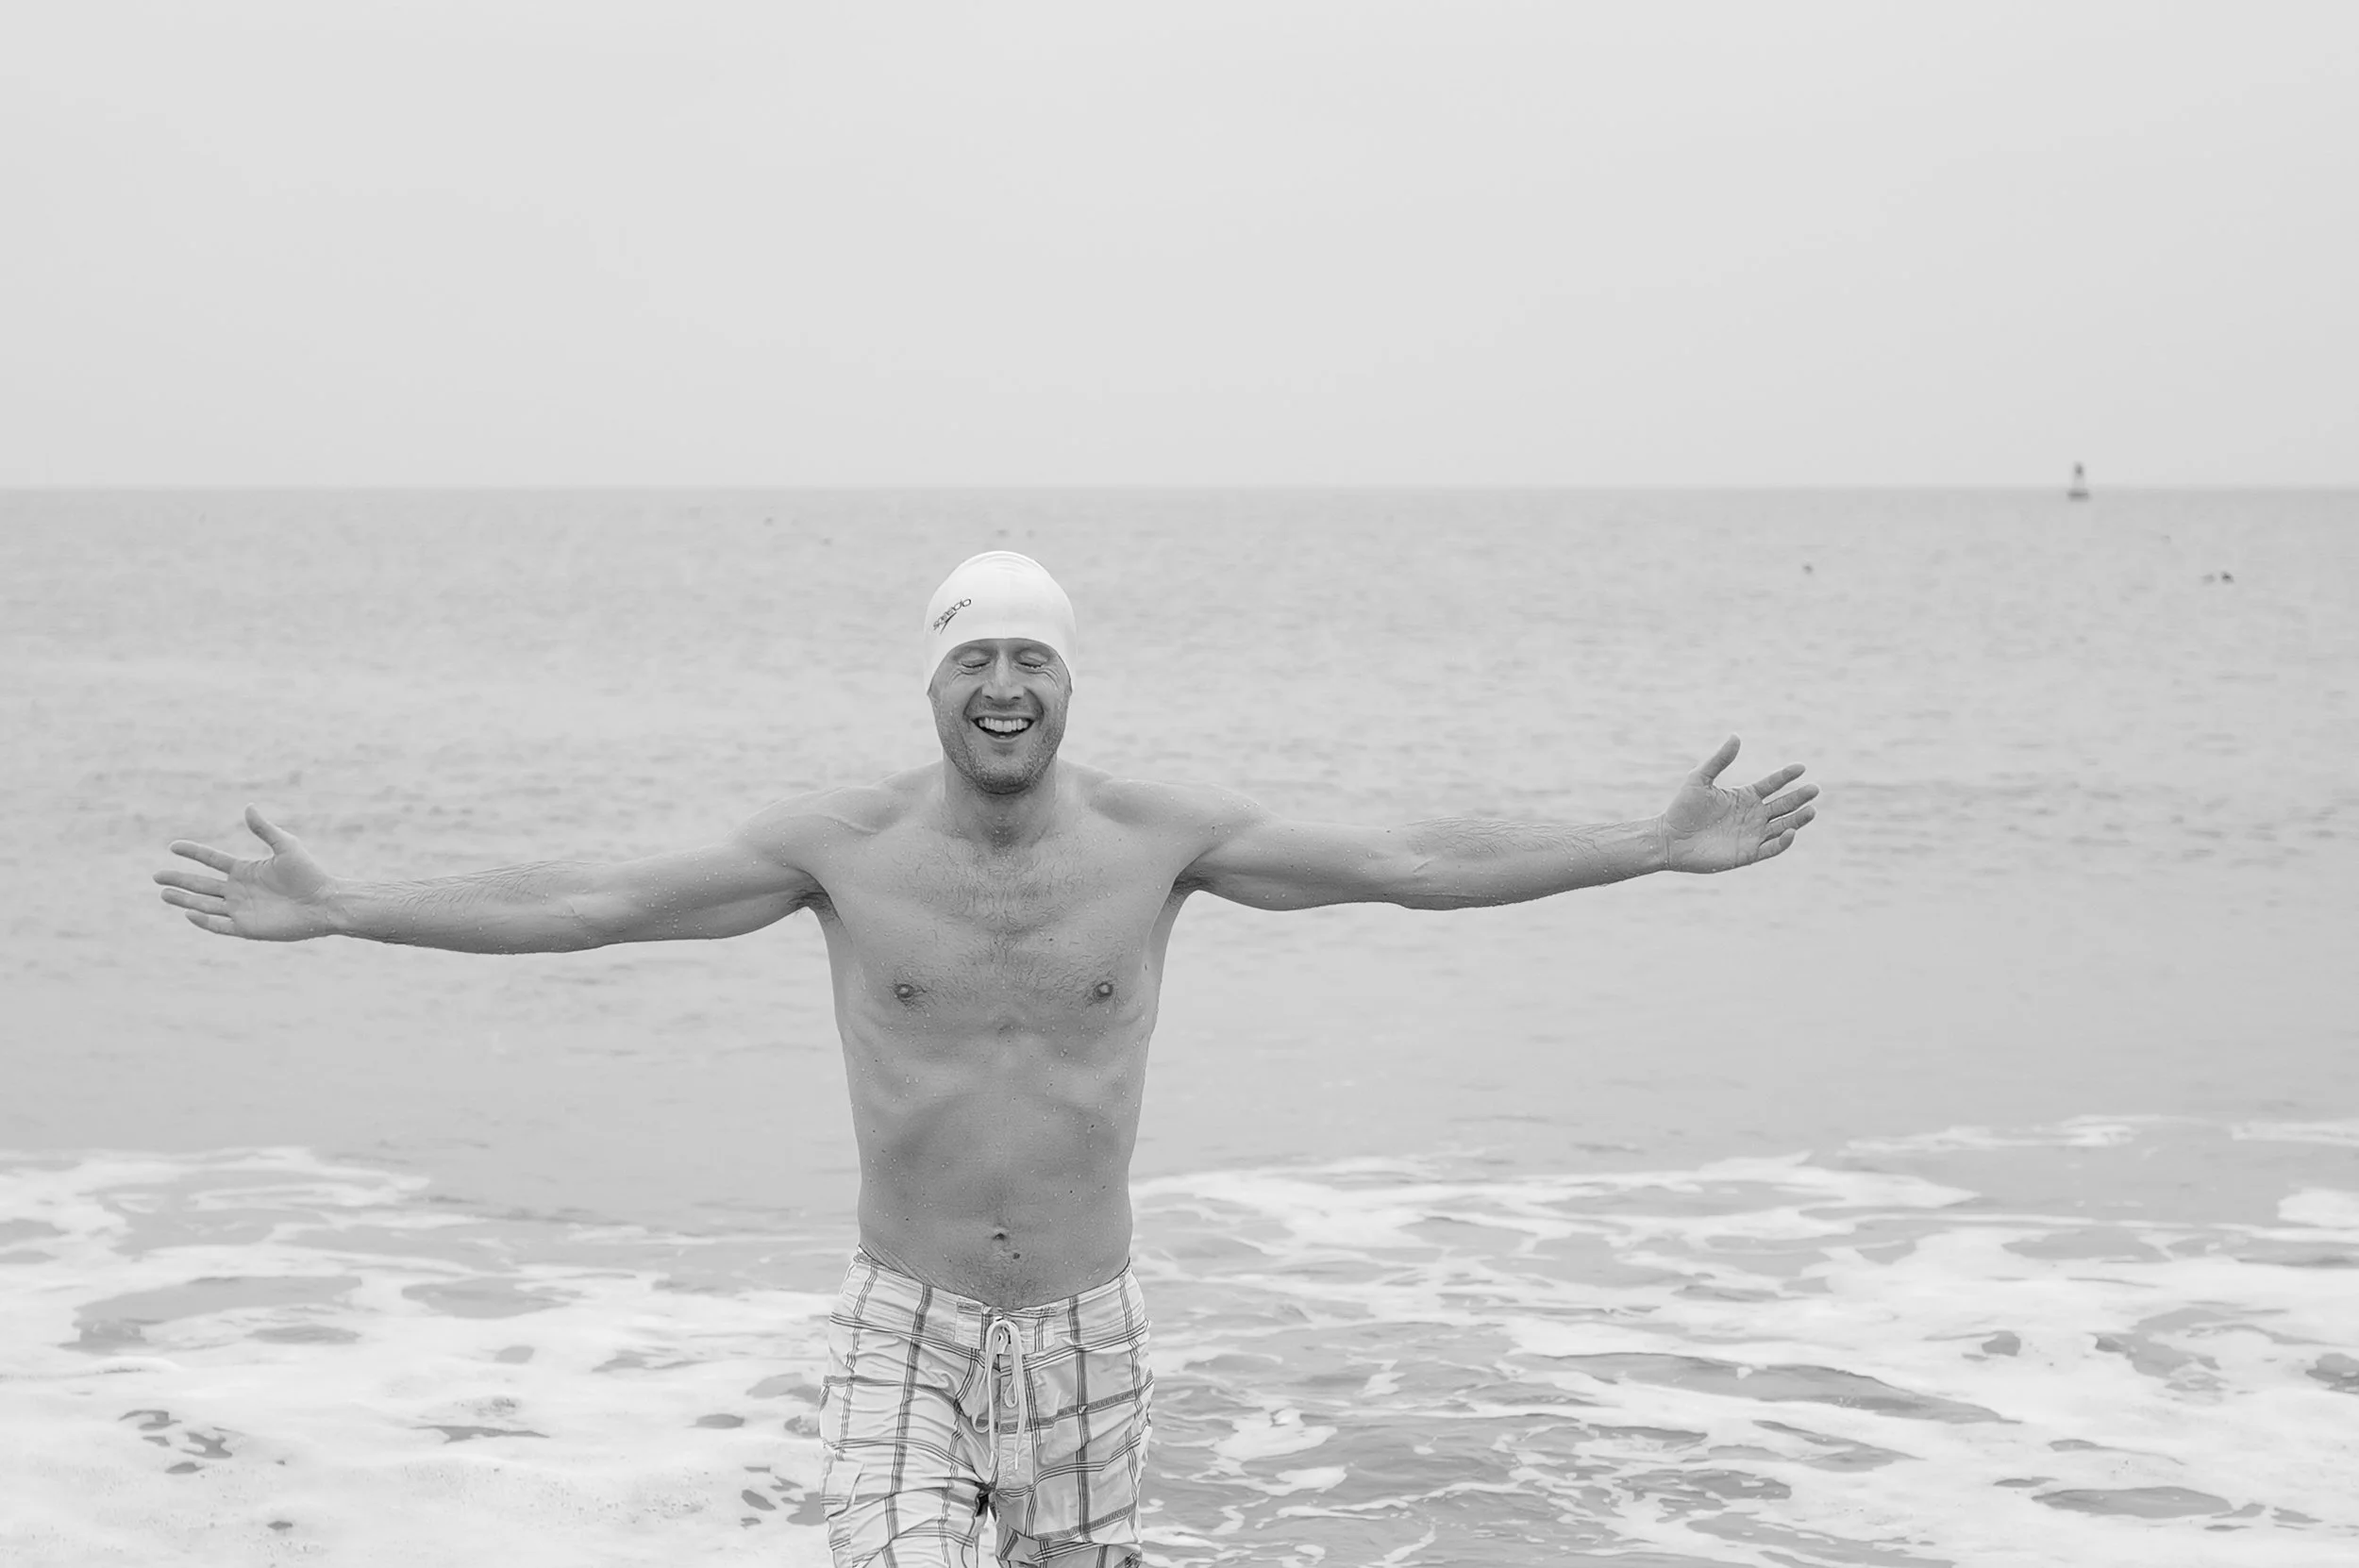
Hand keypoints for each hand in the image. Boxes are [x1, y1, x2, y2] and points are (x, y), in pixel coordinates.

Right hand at [153, 806, 342, 939]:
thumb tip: (248, 806)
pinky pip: (219, 926)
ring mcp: (241, 909)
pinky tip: (188, 913)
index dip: (192, 853)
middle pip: (201, 884)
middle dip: (179, 879)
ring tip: (163, 893)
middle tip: (155, 875)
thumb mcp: (286, 846)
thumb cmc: (309, 874)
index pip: (211, 860)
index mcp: (245, 870)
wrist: (325, 902)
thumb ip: (264, 829)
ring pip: (204, 904)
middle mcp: (239, 890)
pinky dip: (203, 921)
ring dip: (184, 899)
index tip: (173, 846)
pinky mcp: (248, 928)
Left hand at [1658, 736, 1817, 873]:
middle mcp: (1753, 815)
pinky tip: (1791, 831)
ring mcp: (1752, 835)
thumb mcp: (1700, 778)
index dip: (1786, 776)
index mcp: (1744, 796)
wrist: (1669, 838)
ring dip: (1798, 819)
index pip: (1772, 784)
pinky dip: (1783, 841)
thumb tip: (1736, 736)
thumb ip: (1719, 759)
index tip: (1800, 767)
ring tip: (1811, 810)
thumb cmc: (1682, 808)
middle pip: (1783, 805)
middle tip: (1814, 788)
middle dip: (1799, 797)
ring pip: (1783, 826)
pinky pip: (1771, 848)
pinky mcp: (1748, 854)